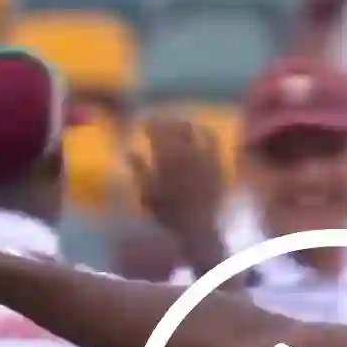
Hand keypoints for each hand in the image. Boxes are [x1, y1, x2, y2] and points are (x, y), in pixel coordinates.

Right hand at [129, 116, 226, 240]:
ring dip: (184, 124)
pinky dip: (207, 132)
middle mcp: (184, 153)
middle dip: (166, 122)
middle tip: (161, 120)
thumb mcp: (147, 195)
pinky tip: (203, 129)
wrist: (198, 226)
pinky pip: (213, 142)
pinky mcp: (216, 163)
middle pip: (174, 129)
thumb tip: (129, 150)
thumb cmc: (169, 214)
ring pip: (193, 132)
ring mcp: (202, 157)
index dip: (151, 125)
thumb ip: (139, 170)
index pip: (156, 133)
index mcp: (164, 160)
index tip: (145, 122)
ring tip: (179, 122)